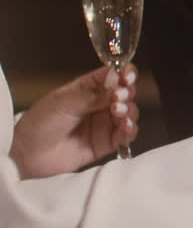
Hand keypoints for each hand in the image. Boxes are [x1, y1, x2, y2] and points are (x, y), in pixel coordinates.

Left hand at [10, 65, 139, 178]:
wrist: (28, 154)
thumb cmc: (40, 122)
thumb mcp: (64, 102)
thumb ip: (94, 96)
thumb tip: (118, 88)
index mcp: (87, 89)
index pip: (111, 76)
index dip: (123, 73)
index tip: (127, 76)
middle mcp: (98, 105)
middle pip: (124, 93)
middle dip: (126, 93)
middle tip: (118, 96)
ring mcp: (103, 124)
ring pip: (128, 113)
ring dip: (129, 111)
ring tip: (118, 112)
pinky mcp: (106, 143)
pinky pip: (125, 136)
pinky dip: (130, 130)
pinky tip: (126, 127)